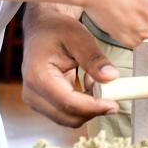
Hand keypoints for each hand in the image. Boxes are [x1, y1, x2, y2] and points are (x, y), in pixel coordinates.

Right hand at [20, 11, 120, 126]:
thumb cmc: (57, 30)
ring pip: (69, 119)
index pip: (69, 103)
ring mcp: (35, 101)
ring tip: (94, 79)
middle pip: (68, 117)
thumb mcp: (79, 37)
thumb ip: (94, 59)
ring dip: (88, 106)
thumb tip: (111, 77)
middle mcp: (32, 93)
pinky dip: (83, 104)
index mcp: (38, 76)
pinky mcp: (42, 104)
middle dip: (93, 109)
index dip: (94, 107)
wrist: (42, 29)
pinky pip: (67, 114)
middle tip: (111, 90)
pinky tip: (87, 83)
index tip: (114, 104)